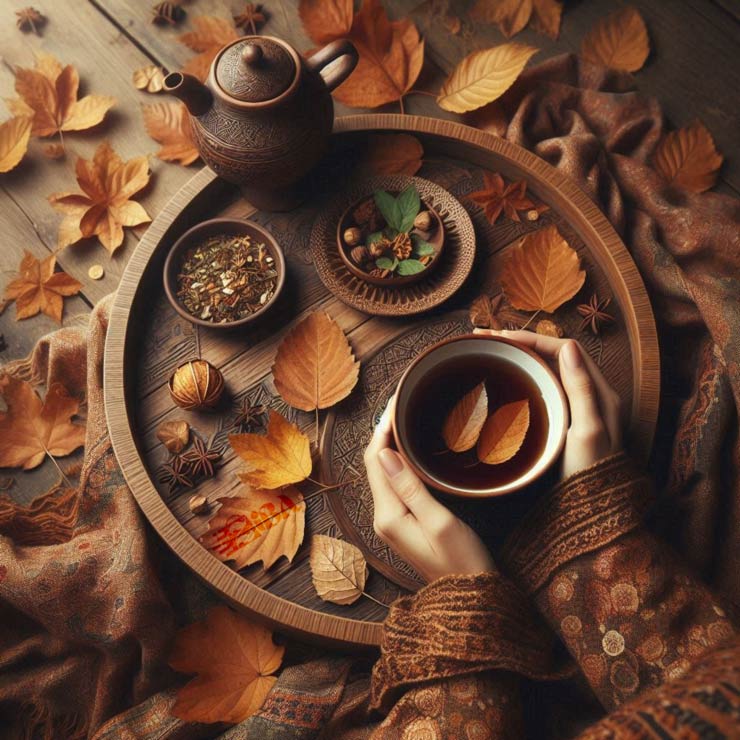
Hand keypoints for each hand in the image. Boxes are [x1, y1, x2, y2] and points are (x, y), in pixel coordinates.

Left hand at [363, 403, 495, 582]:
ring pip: (383, 473)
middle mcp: (382, 518)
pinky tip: (409, 449)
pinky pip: (393, 484)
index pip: (375, 462)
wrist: (469, 597)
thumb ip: (410, 487)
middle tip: (399, 404)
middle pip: (375, 465)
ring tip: (402, 418)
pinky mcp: (402, 523)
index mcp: (388, 516)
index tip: (395, 404)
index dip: (381, 431)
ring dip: (389, 446)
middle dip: (383, 433)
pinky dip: (398, 461)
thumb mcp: (439, 521)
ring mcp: (391, 521)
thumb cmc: (463, 560)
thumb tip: (384, 453)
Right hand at [475, 329, 622, 478]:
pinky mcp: (560, 425)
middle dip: (518, 343)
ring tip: (487, 354)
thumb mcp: (588, 431)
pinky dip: (519, 380)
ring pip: (543, 372)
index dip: (531, 338)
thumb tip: (568, 346)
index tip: (500, 338)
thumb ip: (581, 389)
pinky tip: (500, 385)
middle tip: (483, 340)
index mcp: (598, 393)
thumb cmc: (591, 474)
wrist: (593, 512)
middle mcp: (587, 397)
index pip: (564, 349)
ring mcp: (573, 411)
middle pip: (551, 357)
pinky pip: (539, 391)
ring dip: (517, 359)